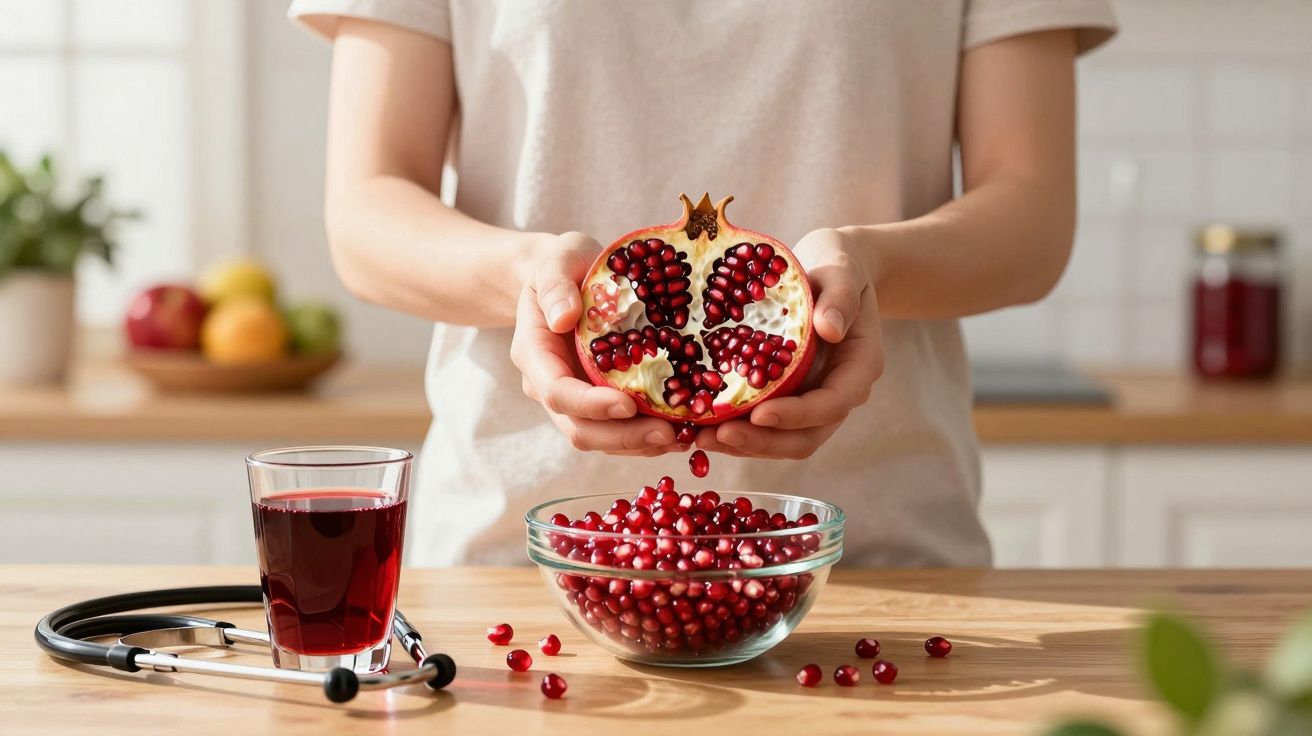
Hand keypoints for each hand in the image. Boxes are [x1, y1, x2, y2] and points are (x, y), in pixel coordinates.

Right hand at [510, 232, 678, 454]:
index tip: (628, 405)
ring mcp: (576, 398)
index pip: (556, 392)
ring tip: (683, 438)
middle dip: (623, 437)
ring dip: (640, 445)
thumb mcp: (555, 261)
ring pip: (602, 438)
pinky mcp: (599, 401)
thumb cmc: (563, 264)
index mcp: (535, 354)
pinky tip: (682, 431)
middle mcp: (550, 386)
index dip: (590, 405)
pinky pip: (620, 430)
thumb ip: (556, 285)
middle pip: (580, 429)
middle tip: (668, 433)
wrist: (566, 276)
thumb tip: (564, 318)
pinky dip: (648, 437)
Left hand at [697, 227, 884, 458]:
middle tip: (717, 436)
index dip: (797, 415)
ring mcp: (813, 399)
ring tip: (701, 438)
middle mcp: (839, 393)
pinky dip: (738, 429)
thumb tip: (831, 329)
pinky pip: (766, 425)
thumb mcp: (843, 271)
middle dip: (762, 443)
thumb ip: (840, 298)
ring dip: (745, 445)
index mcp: (859, 367)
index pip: (832, 404)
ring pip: (784, 440)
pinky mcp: (789, 397)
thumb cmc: (839, 266)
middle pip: (806, 437)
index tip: (759, 414)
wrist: (831, 269)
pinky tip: (702, 425)